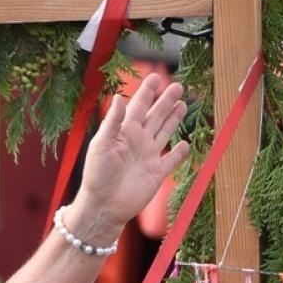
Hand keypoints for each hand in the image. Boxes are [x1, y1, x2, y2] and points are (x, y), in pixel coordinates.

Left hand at [69, 71, 189, 239]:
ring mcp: (148, 156)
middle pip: (156, 116)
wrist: (104, 206)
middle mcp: (138, 141)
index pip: (138, 106)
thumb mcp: (101, 145)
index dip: (147, 92)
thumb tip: (120, 96)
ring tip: (183, 104)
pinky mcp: (157, 173)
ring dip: (174, 119)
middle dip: (166, 101)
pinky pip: (172, 159)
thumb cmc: (97, 175)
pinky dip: (180, 152)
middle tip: (178, 85)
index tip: (156, 76)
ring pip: (165, 132)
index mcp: (124, 132)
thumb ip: (113, 121)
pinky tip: (185, 143)